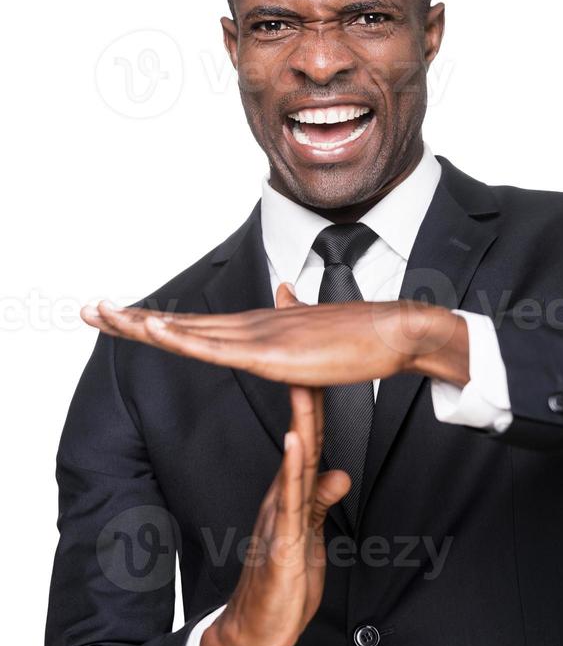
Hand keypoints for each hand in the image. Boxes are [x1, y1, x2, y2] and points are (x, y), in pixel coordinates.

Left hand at [81, 284, 469, 386]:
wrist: (391, 331)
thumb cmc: (358, 337)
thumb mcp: (315, 330)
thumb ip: (293, 314)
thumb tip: (283, 291)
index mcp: (256, 326)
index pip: (194, 325)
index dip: (154, 322)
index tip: (120, 318)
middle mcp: (249, 325)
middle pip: (179, 323)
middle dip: (131, 319)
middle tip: (87, 310)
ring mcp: (257, 337)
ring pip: (188, 331)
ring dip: (141, 323)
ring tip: (102, 313)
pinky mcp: (271, 355)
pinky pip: (217, 350)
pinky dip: (181, 339)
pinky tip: (154, 331)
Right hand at [198, 382, 350, 645]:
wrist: (256, 628)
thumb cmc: (282, 582)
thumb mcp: (309, 536)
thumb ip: (320, 503)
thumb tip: (339, 472)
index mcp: (291, 495)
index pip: (307, 444)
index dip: (316, 408)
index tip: (324, 369)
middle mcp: (282, 497)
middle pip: (299, 441)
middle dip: (306, 399)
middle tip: (309, 360)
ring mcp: (279, 516)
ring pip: (292, 462)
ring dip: (299, 422)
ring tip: (301, 384)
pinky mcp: (281, 540)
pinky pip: (288, 500)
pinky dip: (292, 469)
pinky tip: (295, 444)